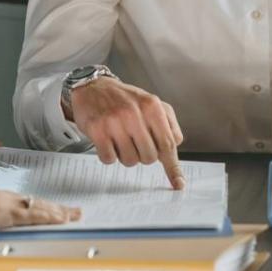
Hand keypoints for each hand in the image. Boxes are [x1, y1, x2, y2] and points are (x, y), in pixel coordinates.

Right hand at [0, 185, 80, 234]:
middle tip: (74, 211)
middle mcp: (3, 198)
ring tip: (74, 214)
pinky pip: (33, 215)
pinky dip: (49, 216)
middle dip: (55, 208)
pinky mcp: (5, 214)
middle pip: (35, 203)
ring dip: (58, 212)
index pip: (23, 202)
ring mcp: (5, 205)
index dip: (39, 206)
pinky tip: (61, 219)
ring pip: (39, 207)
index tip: (52, 208)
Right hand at [69, 79, 185, 188]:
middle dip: (143, 155)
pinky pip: (109, 159)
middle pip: (150, 158)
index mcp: (152, 106)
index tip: (178, 183)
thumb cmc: (125, 99)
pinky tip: (107, 140)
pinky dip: (109, 155)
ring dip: (126, 155)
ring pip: (130, 161)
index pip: (168, 144)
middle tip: (135, 142)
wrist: (93, 87)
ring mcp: (115, 122)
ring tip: (120, 138)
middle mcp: (134, 113)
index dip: (173, 166)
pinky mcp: (97, 130)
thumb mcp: (151, 103)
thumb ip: (168, 124)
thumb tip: (174, 148)